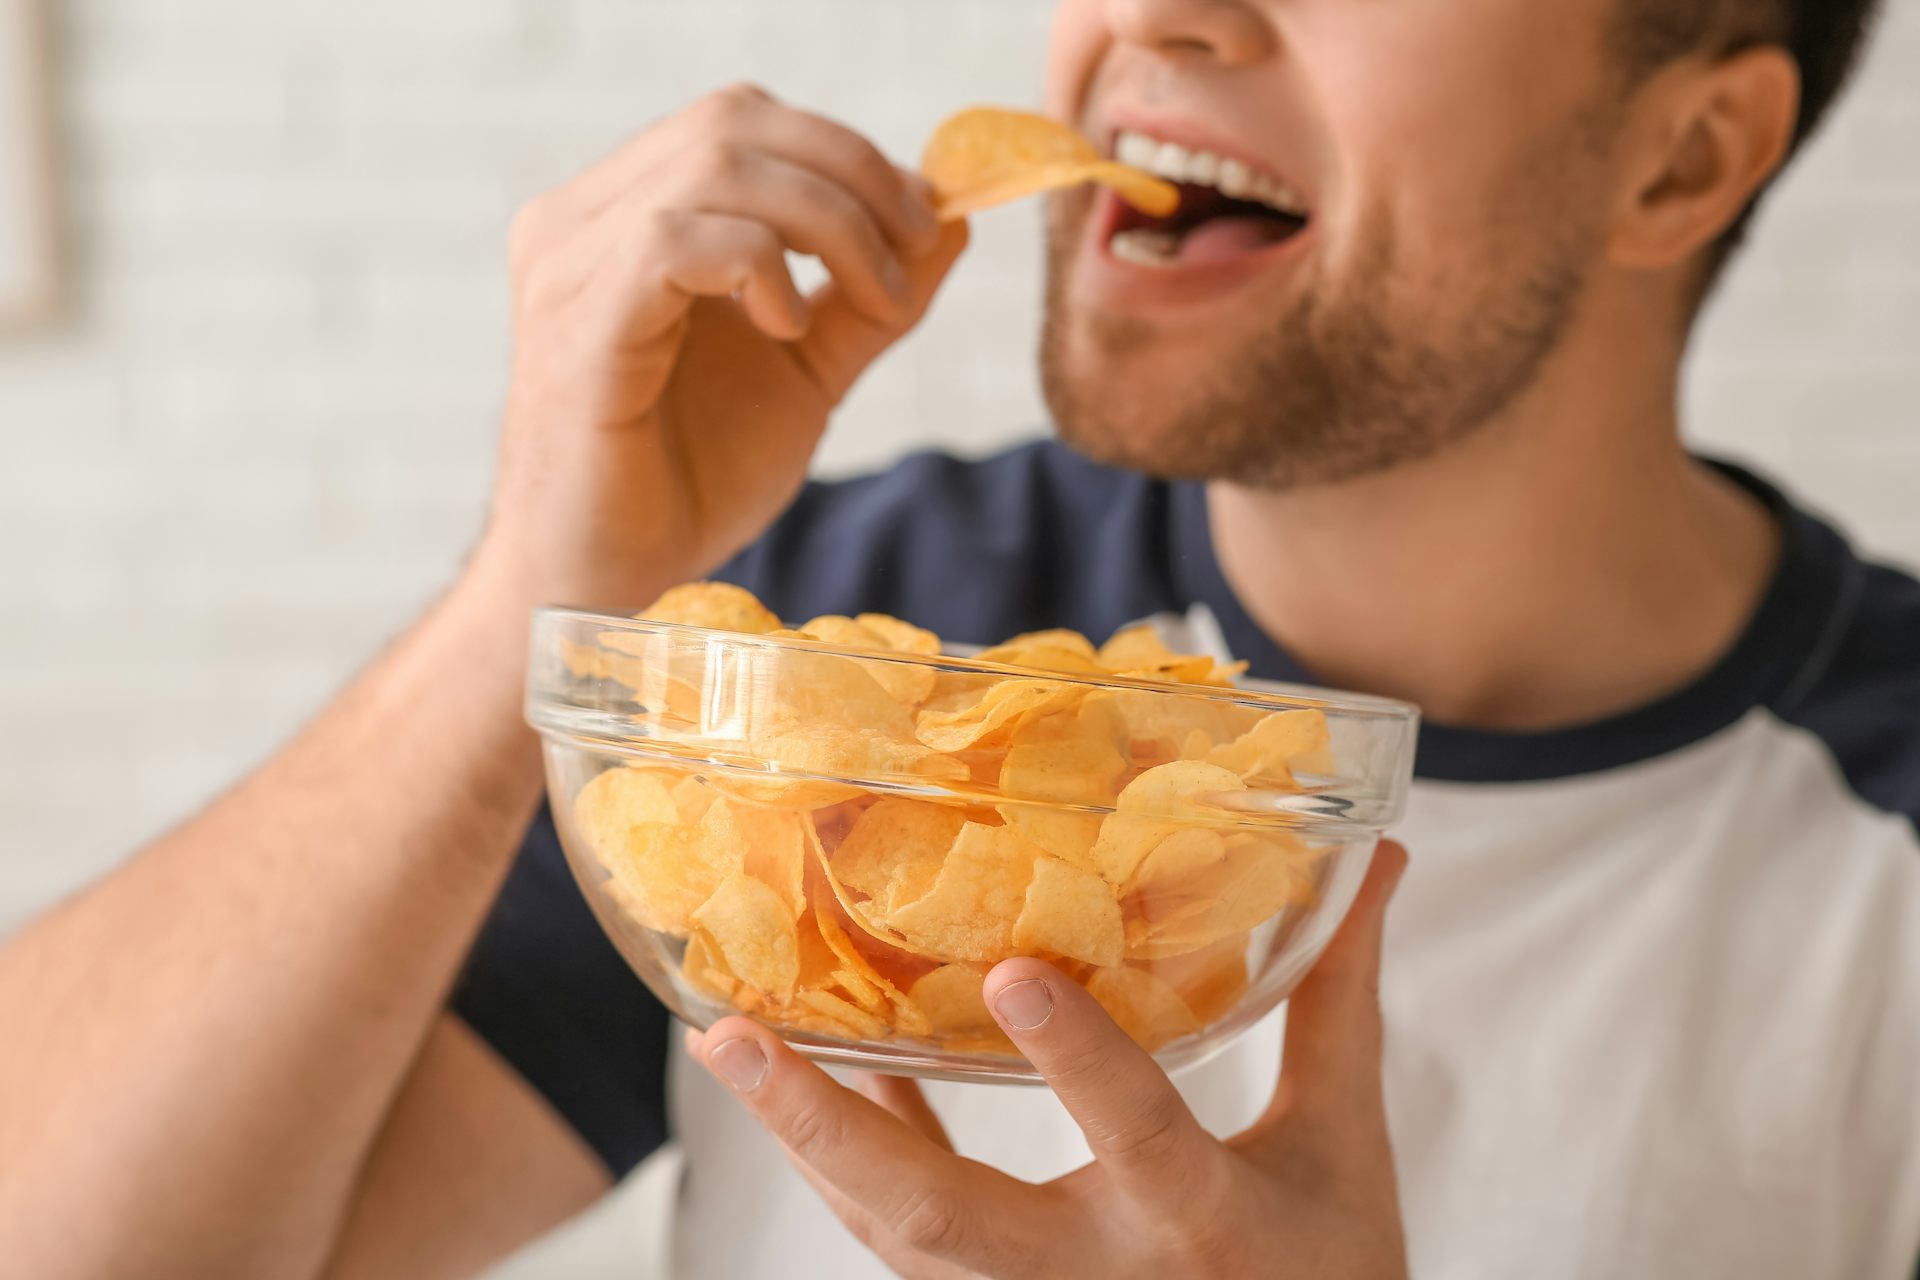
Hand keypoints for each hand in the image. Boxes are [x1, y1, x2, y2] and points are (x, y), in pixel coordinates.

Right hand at [471, 83, 967, 611]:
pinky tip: (787, 328)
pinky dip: (759, 267)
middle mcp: (583, 220)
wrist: (612, 579)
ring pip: (716, 166)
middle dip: (850, 173)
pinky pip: (674, 240)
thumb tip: (950, 219)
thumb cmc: (689, 479)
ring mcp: (569, 264)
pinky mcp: (577, 321)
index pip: (742, 120)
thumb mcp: (807, 372)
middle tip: (912, 248)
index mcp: (627, 215)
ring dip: (828, 222)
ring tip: (871, 300)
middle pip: (733, 121)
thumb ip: (866, 298)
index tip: (922, 221)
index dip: (845, 152)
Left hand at [692, 841, 1410, 1279]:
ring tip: (734, 1044)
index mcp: (1200, 1222)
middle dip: (831, 1131)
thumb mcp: (1343, 1143)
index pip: (1137, 1134)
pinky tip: (814, 1079)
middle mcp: (1097, 1277)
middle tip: (735, 1038)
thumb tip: (1374, 858)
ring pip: (894, 1236)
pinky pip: (900, 1241)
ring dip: (811, 1141)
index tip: (1011, 973)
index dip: (1076, 1061)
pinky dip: (851, 1160)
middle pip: (944, 1218)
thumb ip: (1337, 999)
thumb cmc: (1334, 1273)